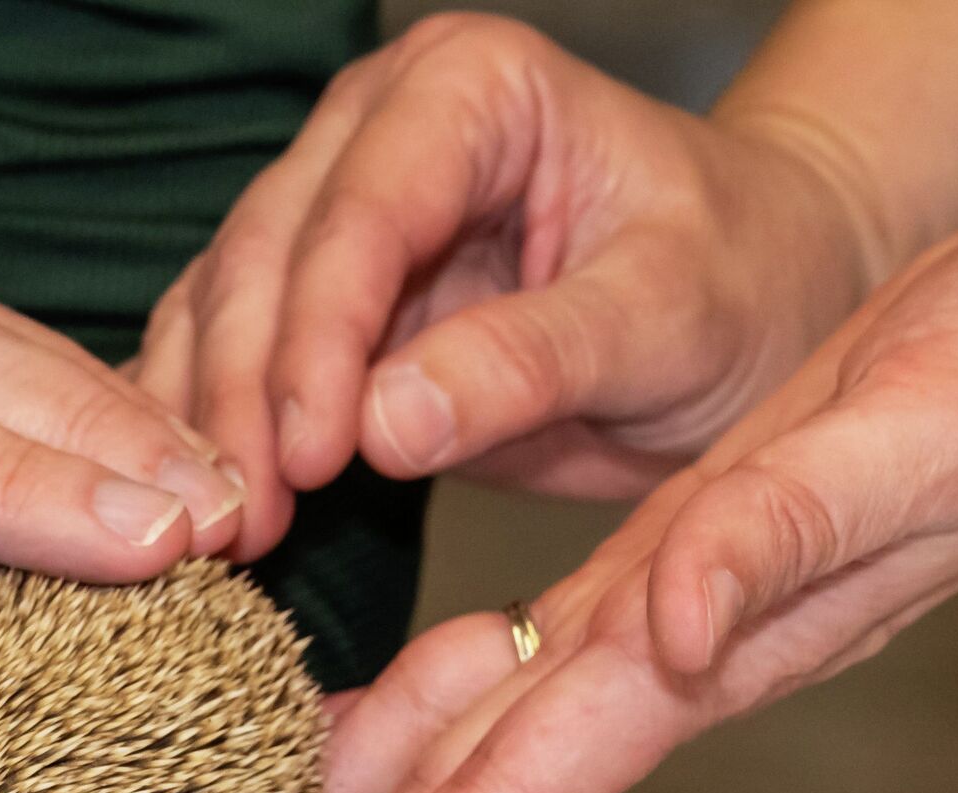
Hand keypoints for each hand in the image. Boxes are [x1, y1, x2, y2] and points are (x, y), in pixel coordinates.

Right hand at [133, 14, 887, 551]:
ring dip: (209, 427)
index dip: (318, 339)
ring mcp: (330, 212)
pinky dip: (210, 437)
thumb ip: (529, 362)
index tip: (310, 455)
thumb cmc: (735, 282)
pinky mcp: (313, 301)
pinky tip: (208, 513)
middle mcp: (374, 131)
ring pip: (221, 311)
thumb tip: (379, 427)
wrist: (749, 307)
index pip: (360, 214)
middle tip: (242, 519)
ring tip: (220, 537)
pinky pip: (227, 361)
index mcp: (469, 91)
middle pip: (263, 260)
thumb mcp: (663, 321)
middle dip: (245, 396)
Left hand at [296, 215, 957, 792]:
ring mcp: (659, 607)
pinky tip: (362, 712)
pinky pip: (515, 649)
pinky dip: (428, 695)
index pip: (538, 780)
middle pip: (485, 777)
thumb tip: (673, 628)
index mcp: (714, 639)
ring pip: (485, 720)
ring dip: (384, 792)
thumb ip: (789, 536)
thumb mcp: (912, 434)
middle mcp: (670, 645)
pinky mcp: (659, 552)